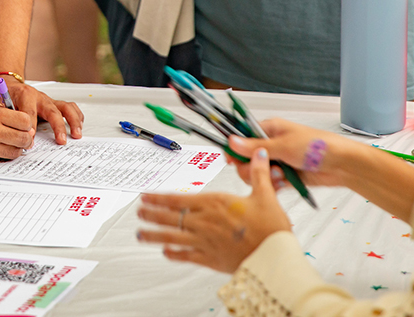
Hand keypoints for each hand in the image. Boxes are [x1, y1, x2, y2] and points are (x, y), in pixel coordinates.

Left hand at [0, 79, 83, 144]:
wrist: (9, 85)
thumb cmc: (6, 97)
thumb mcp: (1, 105)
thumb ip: (10, 118)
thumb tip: (20, 134)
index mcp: (25, 95)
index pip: (30, 113)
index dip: (31, 126)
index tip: (30, 138)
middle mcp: (40, 97)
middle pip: (53, 110)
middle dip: (58, 126)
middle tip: (61, 141)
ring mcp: (49, 100)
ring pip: (66, 107)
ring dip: (73, 121)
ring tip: (76, 134)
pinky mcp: (54, 104)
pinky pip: (69, 107)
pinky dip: (76, 116)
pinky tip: (79, 127)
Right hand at [0, 97, 34, 163]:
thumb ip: (5, 111)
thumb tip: (23, 124)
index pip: (25, 122)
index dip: (27, 123)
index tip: (24, 124)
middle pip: (24, 139)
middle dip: (26, 138)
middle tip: (23, 136)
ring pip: (15, 153)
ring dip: (16, 148)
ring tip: (10, 142)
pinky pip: (0, 158)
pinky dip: (1, 153)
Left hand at [138, 148, 291, 272]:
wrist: (274, 257)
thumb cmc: (271, 229)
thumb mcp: (266, 195)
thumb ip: (259, 173)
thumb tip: (260, 153)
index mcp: (215, 203)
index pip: (178, 198)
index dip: (159, 197)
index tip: (146, 196)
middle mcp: (205, 221)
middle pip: (170, 216)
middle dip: (151, 214)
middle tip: (139, 212)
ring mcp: (205, 241)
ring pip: (172, 237)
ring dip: (154, 234)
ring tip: (141, 233)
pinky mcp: (210, 259)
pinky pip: (186, 255)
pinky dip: (174, 253)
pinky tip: (166, 252)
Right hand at [224, 120, 355, 189]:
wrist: (342, 165)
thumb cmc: (317, 146)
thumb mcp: (284, 145)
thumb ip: (256, 146)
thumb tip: (232, 141)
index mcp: (269, 129)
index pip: (243, 136)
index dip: (235, 148)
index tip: (232, 159)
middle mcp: (271, 144)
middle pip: (246, 158)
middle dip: (252, 167)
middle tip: (264, 169)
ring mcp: (278, 161)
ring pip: (257, 173)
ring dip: (265, 177)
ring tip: (280, 176)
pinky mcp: (286, 176)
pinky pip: (269, 183)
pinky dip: (274, 185)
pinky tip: (285, 183)